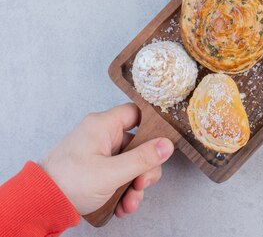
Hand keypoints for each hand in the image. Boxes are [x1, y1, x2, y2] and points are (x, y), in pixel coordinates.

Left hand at [39, 104, 173, 216]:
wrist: (39, 204)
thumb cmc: (68, 182)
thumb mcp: (112, 172)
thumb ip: (143, 158)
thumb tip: (166, 145)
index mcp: (103, 126)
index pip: (136, 113)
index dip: (152, 127)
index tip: (161, 146)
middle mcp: (102, 136)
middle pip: (138, 144)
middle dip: (144, 169)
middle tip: (141, 184)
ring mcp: (99, 154)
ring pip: (131, 164)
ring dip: (134, 185)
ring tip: (129, 202)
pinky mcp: (96, 170)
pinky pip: (119, 175)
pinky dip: (123, 190)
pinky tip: (121, 205)